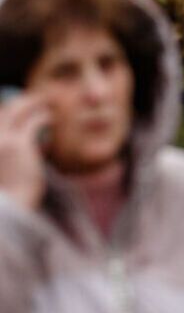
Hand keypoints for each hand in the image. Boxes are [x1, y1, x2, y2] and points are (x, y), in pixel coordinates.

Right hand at [0, 92, 49, 210]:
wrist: (7, 211)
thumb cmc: (4, 198)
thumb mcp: (1, 173)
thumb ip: (5, 154)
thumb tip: (12, 149)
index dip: (5, 113)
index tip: (14, 110)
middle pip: (2, 112)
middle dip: (17, 103)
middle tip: (31, 101)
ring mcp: (0, 141)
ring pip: (16, 111)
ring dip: (31, 104)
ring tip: (43, 103)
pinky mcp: (19, 144)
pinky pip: (33, 123)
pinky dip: (42, 117)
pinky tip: (49, 118)